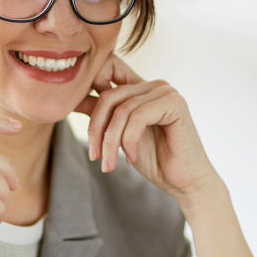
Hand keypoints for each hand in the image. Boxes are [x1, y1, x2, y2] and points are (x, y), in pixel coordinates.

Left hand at [73, 54, 221, 212]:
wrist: (184, 182)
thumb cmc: (154, 160)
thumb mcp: (118, 135)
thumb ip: (101, 115)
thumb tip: (72, 100)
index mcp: (140, 88)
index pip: (107, 74)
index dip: (89, 92)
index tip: (84, 126)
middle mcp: (153, 85)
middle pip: (109, 96)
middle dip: (96, 129)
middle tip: (94, 156)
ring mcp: (165, 92)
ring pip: (121, 110)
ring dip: (111, 141)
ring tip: (111, 163)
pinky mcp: (174, 103)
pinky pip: (137, 117)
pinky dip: (129, 141)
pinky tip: (131, 158)